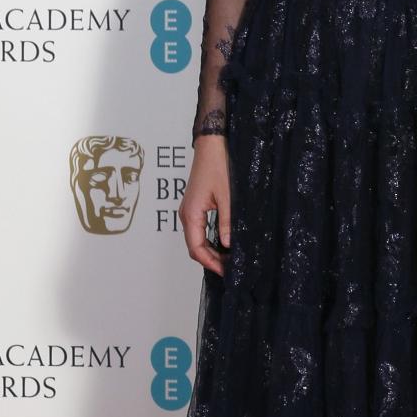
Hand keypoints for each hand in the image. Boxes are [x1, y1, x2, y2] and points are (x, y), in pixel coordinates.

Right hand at [179, 135, 230, 275]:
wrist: (212, 145)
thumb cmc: (218, 166)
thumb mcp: (227, 196)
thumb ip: (226, 222)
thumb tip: (228, 245)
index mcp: (191, 214)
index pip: (196, 248)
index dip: (210, 263)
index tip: (225, 272)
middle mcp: (186, 214)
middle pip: (194, 247)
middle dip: (211, 260)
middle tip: (230, 268)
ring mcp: (189, 210)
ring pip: (196, 239)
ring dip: (210, 252)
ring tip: (228, 259)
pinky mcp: (195, 206)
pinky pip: (199, 230)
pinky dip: (209, 241)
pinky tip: (223, 244)